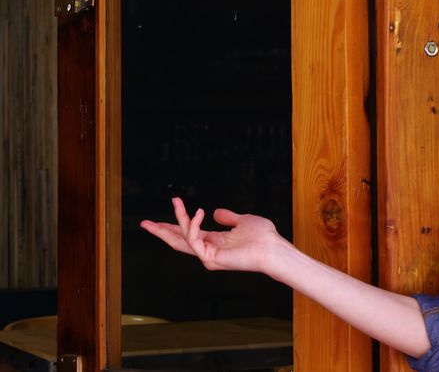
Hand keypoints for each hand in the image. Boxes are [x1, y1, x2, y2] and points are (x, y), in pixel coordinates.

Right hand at [140, 197, 285, 273]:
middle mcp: (208, 250)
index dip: (175, 224)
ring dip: (176, 219)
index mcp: (215, 241)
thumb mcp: (243, 220)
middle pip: (178, 241)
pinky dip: (193, 225)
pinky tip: (198, 212)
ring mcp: (208, 256)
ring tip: (176, 201)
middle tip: (144, 223)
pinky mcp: (210, 259)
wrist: (273, 248)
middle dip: (161, 231)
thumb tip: (215, 212)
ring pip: (182, 238)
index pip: (189, 233)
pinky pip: (194, 240)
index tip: (162, 216)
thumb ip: (228, 217)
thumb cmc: (263, 237)